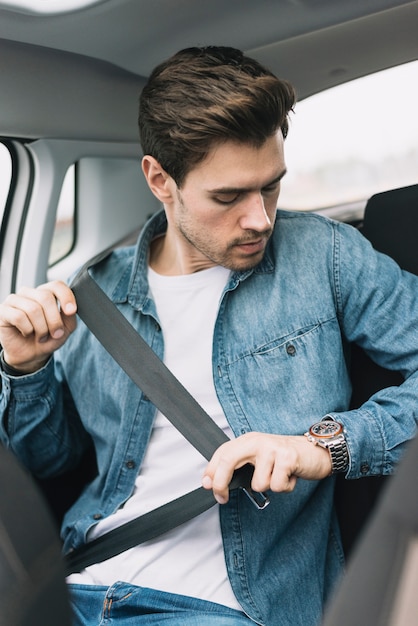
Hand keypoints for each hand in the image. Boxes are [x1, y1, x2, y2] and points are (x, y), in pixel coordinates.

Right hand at [0, 281, 76, 373]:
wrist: (30, 355)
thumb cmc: (47, 339)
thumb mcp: (65, 328)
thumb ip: (69, 316)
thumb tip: (69, 308)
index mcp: (45, 293)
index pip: (56, 285)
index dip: (66, 297)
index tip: (71, 311)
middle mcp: (29, 293)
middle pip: (45, 297)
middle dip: (54, 320)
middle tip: (54, 333)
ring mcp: (14, 300)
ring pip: (33, 309)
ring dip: (41, 328)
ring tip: (40, 336)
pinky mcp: (3, 310)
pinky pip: (19, 317)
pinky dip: (27, 329)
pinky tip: (26, 333)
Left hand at [202, 431, 331, 503]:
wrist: (317, 451)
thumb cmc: (286, 458)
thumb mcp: (261, 457)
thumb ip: (242, 465)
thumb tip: (217, 482)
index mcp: (249, 440)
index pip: (223, 452)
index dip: (212, 470)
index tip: (207, 485)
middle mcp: (258, 441)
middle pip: (229, 460)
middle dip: (221, 483)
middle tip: (222, 498)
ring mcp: (272, 448)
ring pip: (257, 483)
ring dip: (270, 486)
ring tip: (280, 476)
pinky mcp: (287, 458)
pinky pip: (276, 486)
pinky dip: (285, 487)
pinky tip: (290, 477)